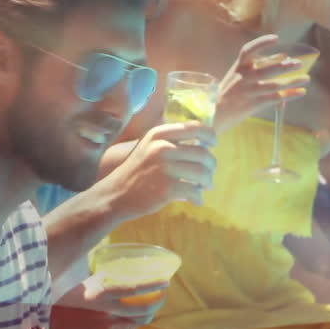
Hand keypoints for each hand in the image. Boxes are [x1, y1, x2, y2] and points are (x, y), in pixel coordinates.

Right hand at [49, 276, 168, 328]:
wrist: (54, 327)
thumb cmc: (68, 300)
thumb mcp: (86, 285)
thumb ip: (105, 280)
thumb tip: (126, 270)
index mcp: (101, 293)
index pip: (134, 289)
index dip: (152, 286)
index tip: (165, 281)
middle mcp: (107, 312)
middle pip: (143, 309)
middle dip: (157, 301)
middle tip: (163, 293)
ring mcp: (110, 327)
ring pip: (139, 320)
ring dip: (148, 311)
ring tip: (152, 302)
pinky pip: (128, 327)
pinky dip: (133, 319)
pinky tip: (133, 313)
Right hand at [103, 121, 217, 215]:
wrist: (116, 194)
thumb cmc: (136, 171)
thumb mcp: (149, 147)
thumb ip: (170, 142)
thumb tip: (202, 143)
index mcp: (159, 134)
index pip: (195, 128)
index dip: (210, 136)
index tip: (213, 144)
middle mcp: (162, 147)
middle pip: (202, 153)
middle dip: (210, 166)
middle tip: (209, 175)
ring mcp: (165, 167)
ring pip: (202, 173)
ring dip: (207, 182)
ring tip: (205, 187)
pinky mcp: (167, 188)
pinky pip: (194, 191)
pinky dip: (198, 197)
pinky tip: (196, 200)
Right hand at [213, 34, 310, 134]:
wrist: (211, 115)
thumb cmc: (225, 96)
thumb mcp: (234, 79)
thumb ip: (253, 70)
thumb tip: (278, 61)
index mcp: (237, 68)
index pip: (248, 51)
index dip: (262, 43)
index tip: (276, 38)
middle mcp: (242, 78)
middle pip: (266, 69)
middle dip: (283, 66)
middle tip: (298, 63)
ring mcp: (247, 92)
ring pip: (273, 85)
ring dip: (291, 81)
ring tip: (306, 79)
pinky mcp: (251, 105)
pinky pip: (273, 99)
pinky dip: (289, 95)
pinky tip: (300, 93)